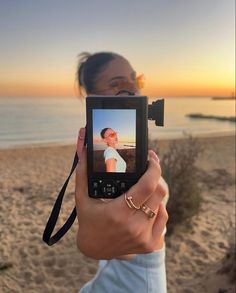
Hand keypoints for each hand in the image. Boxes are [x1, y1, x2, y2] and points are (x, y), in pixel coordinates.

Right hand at [75, 128, 167, 259]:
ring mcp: (144, 237)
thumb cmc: (89, 221)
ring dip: (156, 191)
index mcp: (119, 213)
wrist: (94, 249)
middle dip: (156, 176)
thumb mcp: (82, 198)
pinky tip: (148, 204)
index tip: (152, 158)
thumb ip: (83, 174)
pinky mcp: (150, 244)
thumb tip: (84, 151)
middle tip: (148, 169)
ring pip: (162, 204)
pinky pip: (163, 217)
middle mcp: (135, 226)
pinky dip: (158, 207)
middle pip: (159, 192)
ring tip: (145, 187)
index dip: (154, 168)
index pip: (147, 186)